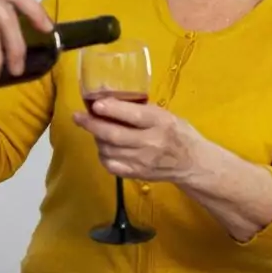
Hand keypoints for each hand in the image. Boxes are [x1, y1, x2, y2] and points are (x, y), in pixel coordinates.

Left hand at [73, 97, 202, 182]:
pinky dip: (103, 156)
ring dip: (96, 139)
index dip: (112, 109)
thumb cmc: (178, 132)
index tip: (95, 104)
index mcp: (160, 123)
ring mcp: (143, 162)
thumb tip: (107, 98)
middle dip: (92, 125)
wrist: (193, 163)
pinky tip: (103, 147)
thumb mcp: (164, 114)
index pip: (134, 116)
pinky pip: (112, 166)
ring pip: (109, 150)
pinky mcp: (138, 174)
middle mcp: (151, 143)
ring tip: (94, 129)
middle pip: (115, 135)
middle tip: (78, 117)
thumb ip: (140, 109)